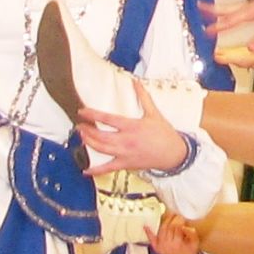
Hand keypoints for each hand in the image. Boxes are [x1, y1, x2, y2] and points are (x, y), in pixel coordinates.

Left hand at [75, 82, 192, 176]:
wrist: (174, 154)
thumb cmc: (165, 135)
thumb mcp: (154, 113)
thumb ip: (143, 97)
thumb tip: (136, 82)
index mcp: (131, 126)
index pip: (107, 118)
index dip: (92, 114)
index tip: (82, 111)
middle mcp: (126, 140)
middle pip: (100, 135)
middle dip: (87, 130)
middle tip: (79, 125)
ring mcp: (125, 153)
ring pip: (101, 149)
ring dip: (88, 143)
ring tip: (81, 137)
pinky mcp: (126, 164)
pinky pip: (108, 169)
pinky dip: (96, 170)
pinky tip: (86, 170)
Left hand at [152, 214, 204, 253]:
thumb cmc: (190, 251)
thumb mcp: (195, 242)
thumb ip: (192, 234)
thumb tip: (185, 227)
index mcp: (178, 244)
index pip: (176, 227)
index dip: (179, 220)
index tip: (182, 217)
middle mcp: (168, 245)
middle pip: (168, 227)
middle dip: (172, 219)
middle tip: (176, 215)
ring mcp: (161, 247)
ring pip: (161, 230)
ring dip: (165, 222)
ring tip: (169, 217)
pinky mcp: (158, 248)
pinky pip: (152, 240)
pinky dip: (149, 233)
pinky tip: (146, 227)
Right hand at [203, 0, 253, 48]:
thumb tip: (250, 48)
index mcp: (252, 10)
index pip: (232, 20)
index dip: (219, 26)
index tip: (206, 31)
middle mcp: (250, 6)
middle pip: (227, 8)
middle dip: (212, 9)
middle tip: (198, 6)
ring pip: (232, 7)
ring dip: (219, 9)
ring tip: (207, 9)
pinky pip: (239, 8)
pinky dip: (230, 10)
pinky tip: (232, 14)